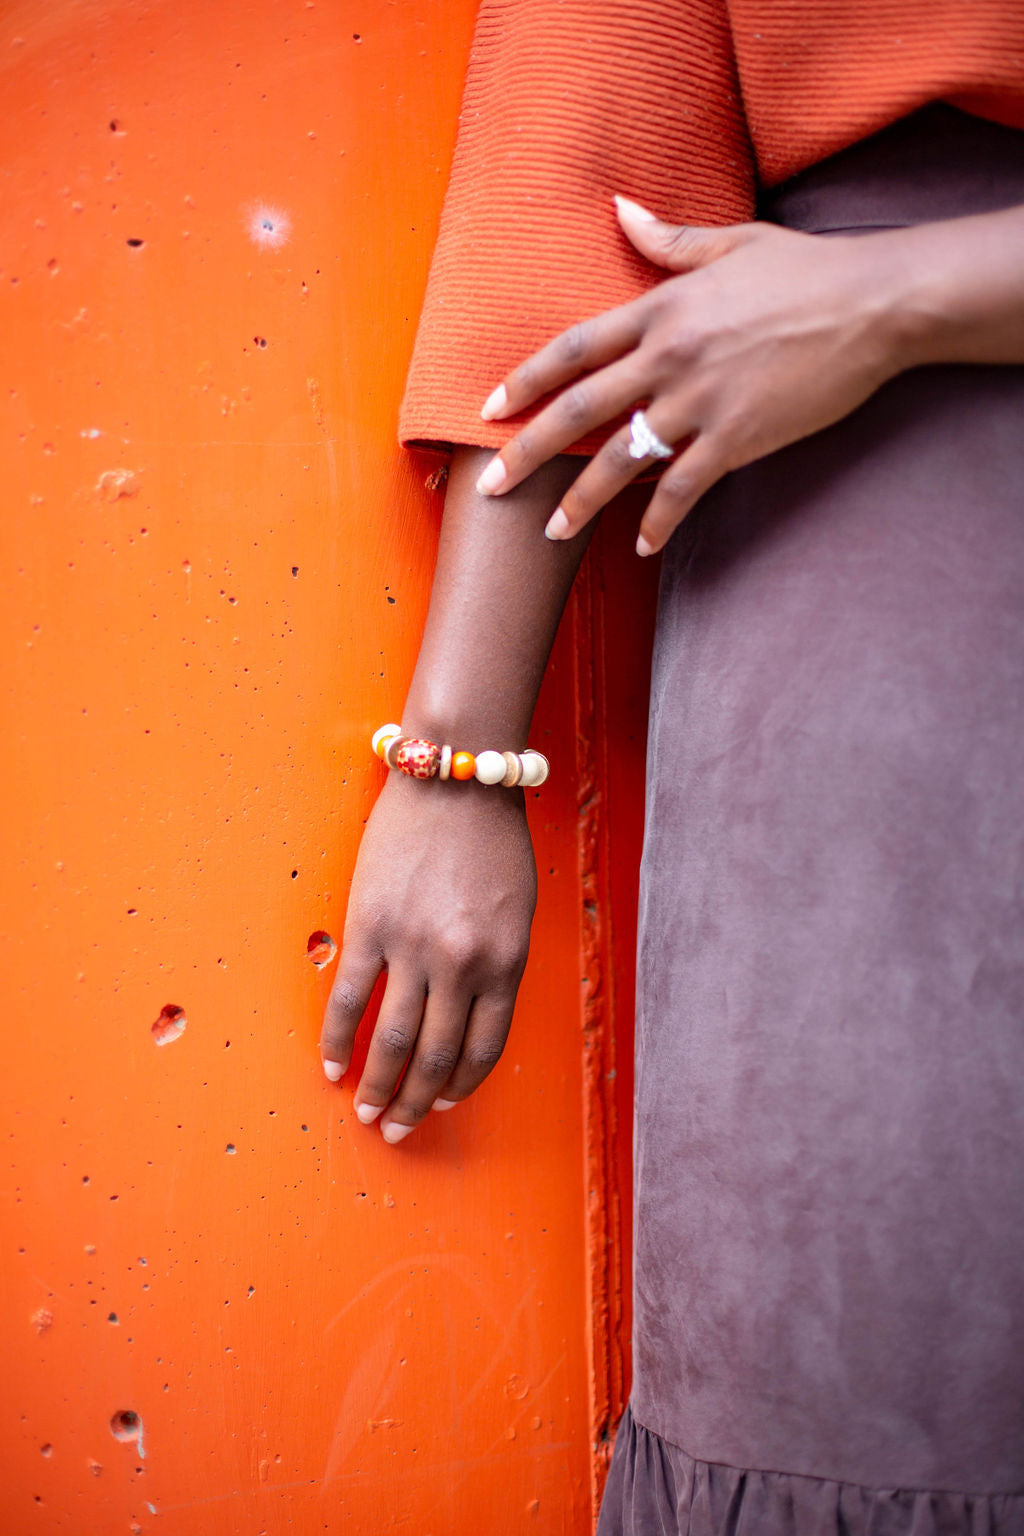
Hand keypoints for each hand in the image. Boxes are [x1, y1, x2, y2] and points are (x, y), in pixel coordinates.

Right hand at [319, 769, 535, 1142]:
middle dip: (415, 1103)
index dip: (461, 1086)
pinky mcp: (371, 926)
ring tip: (366, 1111)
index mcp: (505, 963)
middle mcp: (462, 964)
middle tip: (396, 1128)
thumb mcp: (516, 911)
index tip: (443, 1104)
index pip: (484, 1049)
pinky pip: (349, 998)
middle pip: (436, 1056)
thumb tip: (465, 1017)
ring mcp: (414, 947)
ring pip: (394, 1039)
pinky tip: (331, 1064)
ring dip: (378, 1085)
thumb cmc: (492, 840)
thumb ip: (496, 966)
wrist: (456, 778)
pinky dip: (338, 1038)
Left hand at [475, 197, 908, 554]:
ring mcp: (701, 401)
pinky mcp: (736, 438)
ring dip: (581, 501)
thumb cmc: (805, 271)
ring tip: (552, 531)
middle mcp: (669, 355)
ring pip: (622, 460)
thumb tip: (620, 209)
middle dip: (529, 451)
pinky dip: (659, 522)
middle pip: (581, 410)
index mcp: (661, 307)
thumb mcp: (732, 241)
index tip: (488, 409)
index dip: (526, 380)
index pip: (573, 348)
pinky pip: (683, 490)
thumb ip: (668, 239)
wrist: (872, 305)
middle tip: (491, 487)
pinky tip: (641, 547)